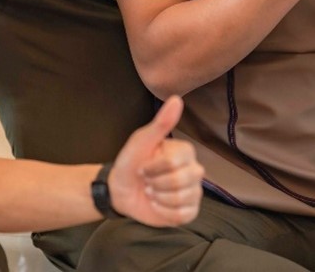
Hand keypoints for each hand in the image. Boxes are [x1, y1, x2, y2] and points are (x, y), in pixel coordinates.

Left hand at [109, 96, 203, 226]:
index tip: (144, 165)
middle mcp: (194, 170)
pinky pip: (181, 215)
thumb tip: (177, 98)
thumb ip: (161, 123)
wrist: (120, 190)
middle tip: (147, 180)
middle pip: (180, 181)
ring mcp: (193, 192)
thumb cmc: (131, 163)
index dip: (154, 167)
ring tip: (151, 192)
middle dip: (155, 183)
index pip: (175, 162)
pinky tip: (157, 204)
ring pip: (180, 199)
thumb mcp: (141, 141)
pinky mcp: (189, 211)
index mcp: (185, 152)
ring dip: (157, 198)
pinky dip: (163, 212)